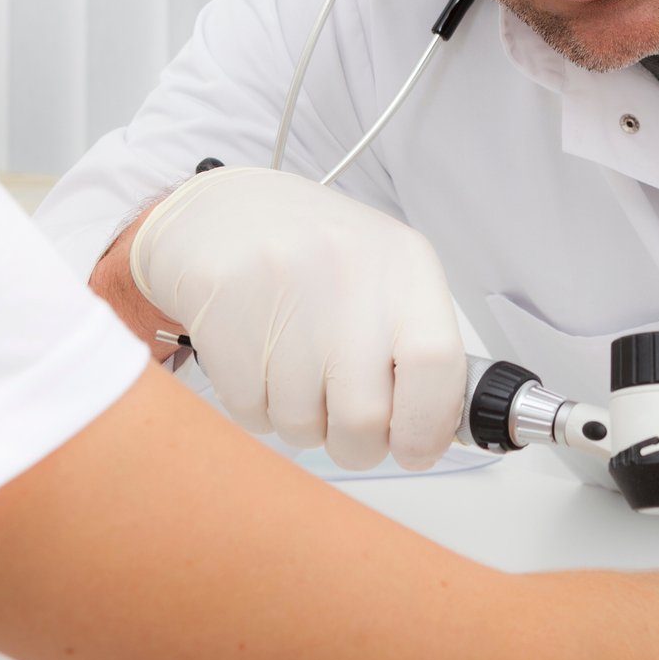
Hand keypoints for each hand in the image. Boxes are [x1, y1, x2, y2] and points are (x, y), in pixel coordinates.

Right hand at [129, 166, 465, 471]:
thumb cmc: (316, 255)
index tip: (415, 447)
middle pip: (364, 416)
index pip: (435, 362)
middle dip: (357, 444)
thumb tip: (434, 431)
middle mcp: (348, 272)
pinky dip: (258, 408)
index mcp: (404, 263)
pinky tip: (260, 362)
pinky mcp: (223, 308)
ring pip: (302, 424)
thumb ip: (416, 349)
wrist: (223, 212)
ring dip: (304, 422)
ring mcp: (283, 288)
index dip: (428, 425)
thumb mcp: (385, 278)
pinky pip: (250, 411)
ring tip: (296, 374)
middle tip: (347, 425)